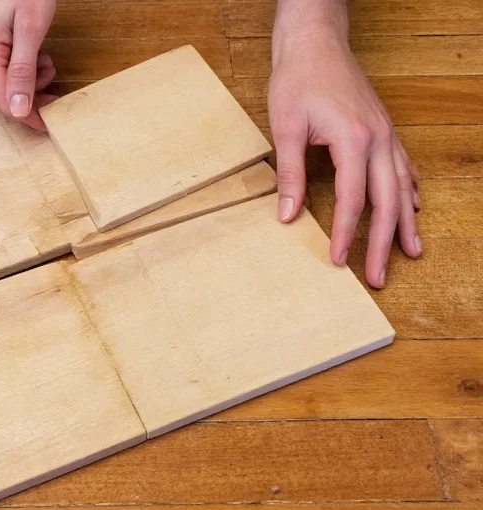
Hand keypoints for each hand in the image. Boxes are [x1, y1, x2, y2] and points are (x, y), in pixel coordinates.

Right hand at [0, 0, 56, 129]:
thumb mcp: (32, 28)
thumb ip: (24, 71)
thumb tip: (19, 109)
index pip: (4, 100)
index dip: (28, 115)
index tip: (49, 123)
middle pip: (1, 92)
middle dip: (31, 96)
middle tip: (55, 89)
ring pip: (2, 79)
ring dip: (28, 81)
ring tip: (47, 65)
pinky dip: (20, 68)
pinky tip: (36, 58)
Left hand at [269, 2, 420, 287]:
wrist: (315, 41)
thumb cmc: (299, 79)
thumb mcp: (286, 127)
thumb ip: (290, 174)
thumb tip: (287, 215)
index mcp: (354, 141)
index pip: (351, 201)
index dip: (344, 234)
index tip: (338, 261)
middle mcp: (379, 141)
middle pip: (387, 203)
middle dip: (383, 244)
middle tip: (379, 277)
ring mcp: (386, 135)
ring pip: (402, 188)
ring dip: (406, 223)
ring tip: (412, 253)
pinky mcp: (383, 130)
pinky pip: (403, 168)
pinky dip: (409, 192)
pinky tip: (413, 207)